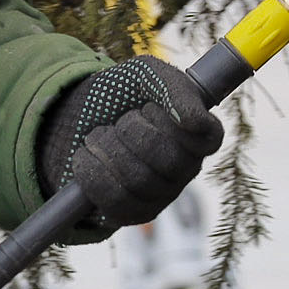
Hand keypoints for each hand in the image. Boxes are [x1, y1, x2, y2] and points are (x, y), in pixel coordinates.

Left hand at [37, 57, 222, 226]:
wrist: (79, 116)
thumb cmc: (123, 94)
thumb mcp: (147, 75)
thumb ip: (176, 90)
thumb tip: (196, 121)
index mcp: (198, 136)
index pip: (209, 138)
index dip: (176, 122)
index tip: (150, 107)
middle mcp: (186, 169)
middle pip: (170, 160)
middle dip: (132, 131)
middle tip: (120, 120)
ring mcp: (161, 195)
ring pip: (140, 180)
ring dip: (108, 148)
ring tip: (99, 136)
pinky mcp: (133, 213)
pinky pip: (115, 201)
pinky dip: (92, 172)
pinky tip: (88, 157)